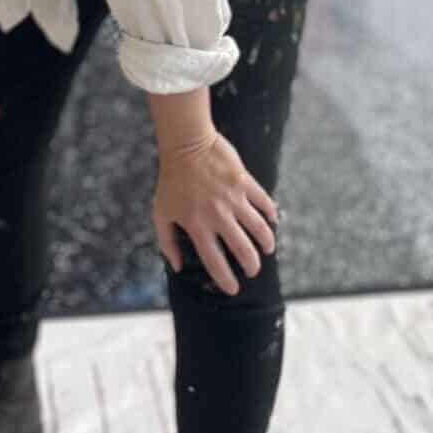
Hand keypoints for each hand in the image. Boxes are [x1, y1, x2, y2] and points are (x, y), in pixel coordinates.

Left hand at [152, 131, 278, 295]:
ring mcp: (234, 199)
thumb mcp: (160, 212)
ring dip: (266, 243)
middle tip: (253, 270)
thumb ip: (167, 242)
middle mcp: (218, 216)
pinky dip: (270, 214)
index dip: (226, 279)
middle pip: (243, 250)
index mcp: (198, 226)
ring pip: (259, 229)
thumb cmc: (171, 181)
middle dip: (252, 266)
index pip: (215, 262)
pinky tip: (272, 221)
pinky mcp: (245, 182)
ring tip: (267, 249)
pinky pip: (264, 202)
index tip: (233, 289)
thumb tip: (178, 267)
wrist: (186, 143)